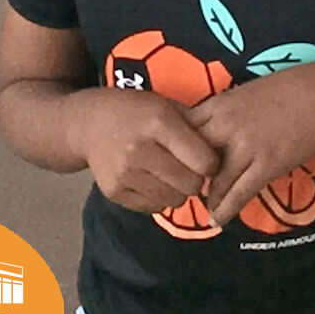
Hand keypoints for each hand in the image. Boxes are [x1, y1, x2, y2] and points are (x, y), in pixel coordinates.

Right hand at [78, 89, 220, 213]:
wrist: (88, 124)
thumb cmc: (136, 110)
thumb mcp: (166, 106)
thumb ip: (195, 127)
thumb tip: (225, 153)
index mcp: (158, 123)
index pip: (203, 161)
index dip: (211, 163)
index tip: (207, 158)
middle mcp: (140, 150)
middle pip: (190, 185)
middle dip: (196, 179)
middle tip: (189, 168)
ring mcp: (124, 174)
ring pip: (174, 200)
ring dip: (178, 190)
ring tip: (170, 172)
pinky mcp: (114, 192)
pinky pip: (153, 207)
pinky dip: (159, 197)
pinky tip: (152, 179)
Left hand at [188, 62, 314, 226]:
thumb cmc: (288, 88)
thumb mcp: (246, 91)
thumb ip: (224, 110)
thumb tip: (208, 126)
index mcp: (219, 104)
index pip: (181, 129)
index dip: (172, 148)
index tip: (171, 162)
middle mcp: (226, 125)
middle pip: (189, 156)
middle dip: (184, 175)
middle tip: (184, 189)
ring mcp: (246, 146)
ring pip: (214, 181)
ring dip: (207, 198)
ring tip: (204, 209)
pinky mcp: (266, 165)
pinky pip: (239, 193)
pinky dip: (225, 209)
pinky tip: (218, 220)